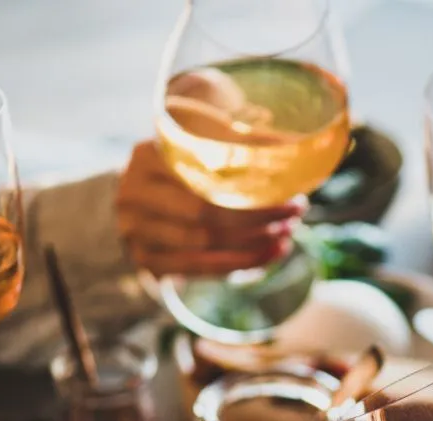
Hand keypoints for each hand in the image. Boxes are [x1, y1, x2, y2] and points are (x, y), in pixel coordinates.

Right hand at [116, 140, 304, 275]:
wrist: (143, 196)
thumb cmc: (182, 163)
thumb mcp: (202, 140)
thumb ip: (242, 141)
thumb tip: (297, 146)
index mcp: (148, 154)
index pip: (204, 169)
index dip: (251, 179)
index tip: (292, 183)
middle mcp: (135, 192)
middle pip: (204, 210)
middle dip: (259, 214)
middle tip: (297, 209)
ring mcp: (138, 230)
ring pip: (206, 242)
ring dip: (255, 241)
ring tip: (287, 232)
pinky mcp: (149, 260)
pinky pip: (203, 267)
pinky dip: (243, 262)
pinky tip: (273, 252)